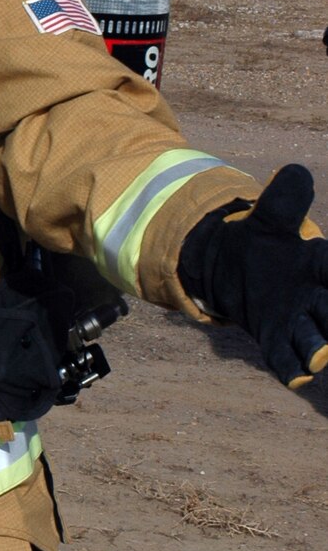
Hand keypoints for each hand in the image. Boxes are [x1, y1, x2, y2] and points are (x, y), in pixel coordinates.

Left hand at [179, 163, 327, 386]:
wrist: (232, 269)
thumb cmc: (263, 243)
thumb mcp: (270, 217)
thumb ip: (284, 199)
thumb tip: (296, 172)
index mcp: (321, 263)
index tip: (327, 265)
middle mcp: (317, 296)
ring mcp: (296, 321)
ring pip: (316, 340)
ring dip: (320, 349)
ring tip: (323, 358)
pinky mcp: (273, 338)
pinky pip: (285, 357)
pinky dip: (292, 368)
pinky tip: (298, 378)